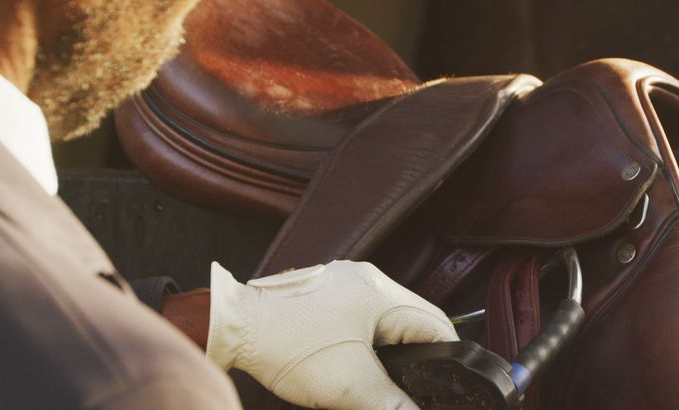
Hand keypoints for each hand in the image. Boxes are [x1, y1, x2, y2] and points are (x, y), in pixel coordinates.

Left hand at [206, 261, 457, 409]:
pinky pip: (364, 319)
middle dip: (421, 357)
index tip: (449, 383)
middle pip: (415, 322)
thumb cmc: (284, 345)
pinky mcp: (325, 296)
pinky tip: (359, 365)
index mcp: (381, 293)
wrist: (229, 328)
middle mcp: (367, 280)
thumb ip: (392, 403)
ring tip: (389, 381)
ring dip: (394, 351)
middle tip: (420, 388)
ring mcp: (344, 285)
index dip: (448, 359)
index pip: (436, 325)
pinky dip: (369, 343)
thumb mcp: (347, 384)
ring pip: (389, 322)